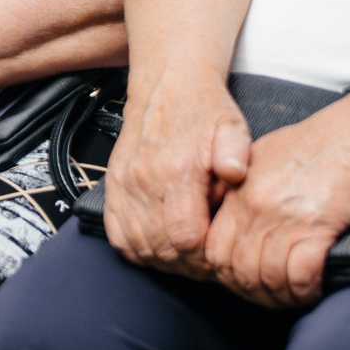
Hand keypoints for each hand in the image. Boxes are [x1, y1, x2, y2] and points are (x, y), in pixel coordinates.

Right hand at [102, 74, 252, 280]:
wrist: (168, 85)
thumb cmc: (204, 111)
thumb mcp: (232, 126)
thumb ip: (236, 151)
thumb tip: (235, 172)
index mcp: (178, 169)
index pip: (186, 237)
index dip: (205, 256)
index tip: (220, 253)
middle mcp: (144, 180)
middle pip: (162, 248)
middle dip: (189, 264)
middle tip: (208, 259)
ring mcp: (124, 185)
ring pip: (139, 246)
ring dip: (165, 259)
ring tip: (188, 254)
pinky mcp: (113, 187)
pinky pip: (118, 236)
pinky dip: (137, 249)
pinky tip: (159, 245)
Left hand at [201, 111, 349, 308]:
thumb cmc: (320, 145)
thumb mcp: (264, 158)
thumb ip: (242, 191)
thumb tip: (235, 223)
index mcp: (237, 191)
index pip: (213, 250)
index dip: (227, 275)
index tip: (245, 282)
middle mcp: (254, 206)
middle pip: (237, 270)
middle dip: (254, 293)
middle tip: (274, 297)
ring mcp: (282, 217)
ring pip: (267, 277)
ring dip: (282, 296)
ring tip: (296, 297)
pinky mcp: (315, 226)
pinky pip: (299, 275)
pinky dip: (305, 289)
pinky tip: (314, 289)